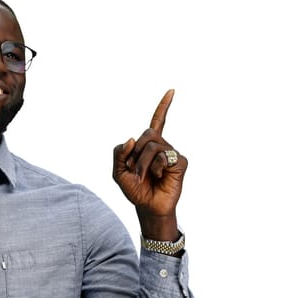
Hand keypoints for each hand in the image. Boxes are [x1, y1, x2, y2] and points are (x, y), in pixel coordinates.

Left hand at [112, 89, 187, 240]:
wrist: (147, 207)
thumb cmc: (134, 189)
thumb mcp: (118, 171)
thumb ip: (119, 153)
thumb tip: (131, 138)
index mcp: (148, 145)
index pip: (158, 121)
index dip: (164, 106)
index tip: (172, 90)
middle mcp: (162, 146)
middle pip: (147, 134)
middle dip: (136, 154)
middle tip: (136, 171)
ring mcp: (172, 153)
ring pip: (153, 147)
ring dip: (143, 164)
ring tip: (145, 177)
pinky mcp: (181, 163)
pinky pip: (165, 157)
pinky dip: (156, 168)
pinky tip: (159, 177)